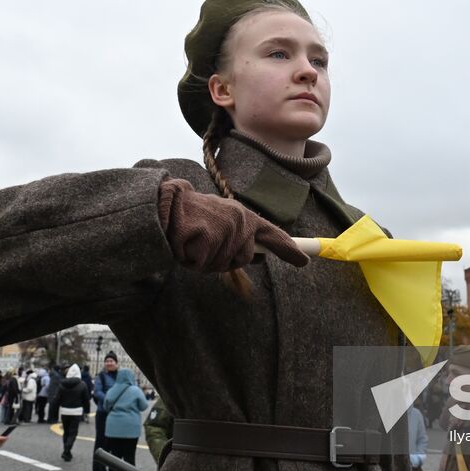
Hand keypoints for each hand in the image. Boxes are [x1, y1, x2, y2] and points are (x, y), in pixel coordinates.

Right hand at [157, 178, 307, 271]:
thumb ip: (241, 237)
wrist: (165, 205)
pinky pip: (202, 265)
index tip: (304, 261)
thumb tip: (259, 258)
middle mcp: (240, 223)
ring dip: (206, 260)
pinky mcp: (209, 243)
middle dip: (225, 258)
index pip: (272, 234)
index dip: (289, 249)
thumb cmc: (192, 216)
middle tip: (206, 240)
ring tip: (194, 239)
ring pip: (221, 265)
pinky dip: (191, 260)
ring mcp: (226, 233)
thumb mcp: (222, 221)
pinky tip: (185, 243)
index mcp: (244, 216)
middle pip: (242, 259)